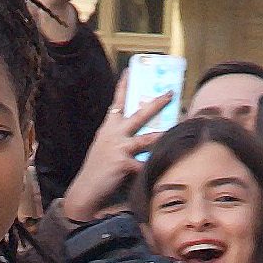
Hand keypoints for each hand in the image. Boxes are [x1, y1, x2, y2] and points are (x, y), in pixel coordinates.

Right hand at [61, 72, 171, 220]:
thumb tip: (136, 131)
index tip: (129, 71)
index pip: (117, 103)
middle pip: (138, 114)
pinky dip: (153, 166)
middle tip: (170, 92)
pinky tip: (163, 167)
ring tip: (178, 128)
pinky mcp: (123, 164)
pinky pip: (143, 164)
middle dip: (156, 103)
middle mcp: (113, 135)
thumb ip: (117, 137)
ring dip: (163, 134)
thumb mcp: (103, 147)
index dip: (123, 86)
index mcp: (108, 129)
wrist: (85, 190)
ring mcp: (118, 148)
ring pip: (146, 138)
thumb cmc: (96, 171)